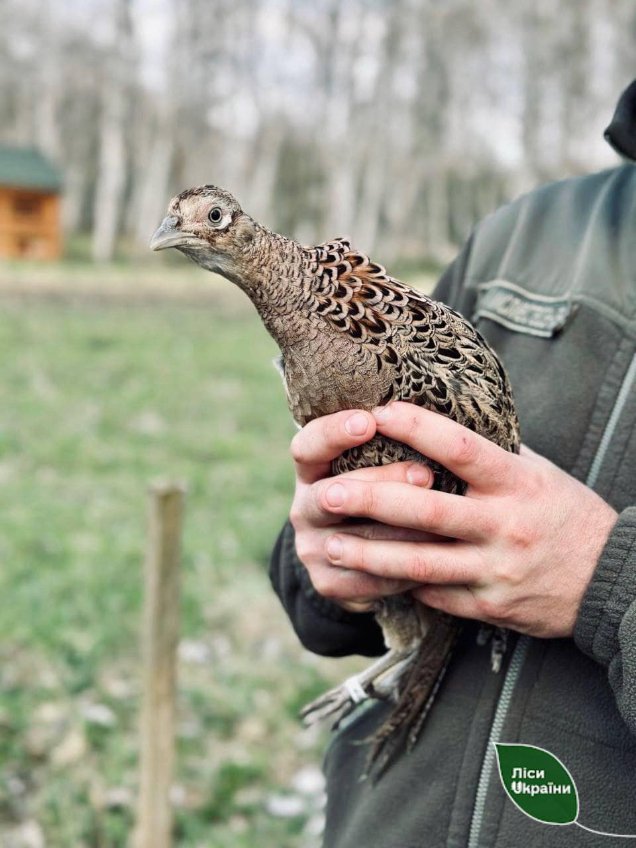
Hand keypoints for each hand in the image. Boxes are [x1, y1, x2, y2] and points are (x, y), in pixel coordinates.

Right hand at [289, 409, 436, 611]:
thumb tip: (432, 424)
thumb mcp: (373, 463)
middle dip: (380, 483)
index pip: (307, 447)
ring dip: (404, 529)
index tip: (368, 421)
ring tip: (446, 520)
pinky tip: (437, 557)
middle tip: (425, 474)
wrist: (360, 556)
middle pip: (330, 494)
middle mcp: (303, 508)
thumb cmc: (380, 490)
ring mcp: (311, 548)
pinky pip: (368, 578)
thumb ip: (387, 445)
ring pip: (356, 540)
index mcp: (311, 471)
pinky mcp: (326, 583)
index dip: (333, 434)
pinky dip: (404, 569)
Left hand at [318, 402, 617, 637]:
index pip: (460, 448)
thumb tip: (436, 425)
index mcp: (517, 482)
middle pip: (429, 512)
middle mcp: (506, 525)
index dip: (417, 428)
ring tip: (331, 545)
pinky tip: (368, 576)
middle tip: (328, 494)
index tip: (380, 412)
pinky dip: (401, 584)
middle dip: (373, 501)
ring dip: (371, 556)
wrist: (610, 578)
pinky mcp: (492, 606)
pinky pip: (437, 595)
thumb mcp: (537, 472)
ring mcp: (497, 570)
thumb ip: (490, 454)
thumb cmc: (565, 513)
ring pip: (424, 563)